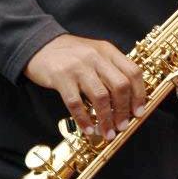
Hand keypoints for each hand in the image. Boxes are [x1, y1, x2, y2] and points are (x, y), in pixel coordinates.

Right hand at [23, 34, 145, 139]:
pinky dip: (84, 120)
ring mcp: (78, 66)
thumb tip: (127, 101)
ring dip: (106, 119)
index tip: (139, 112)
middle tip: (123, 126)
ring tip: (107, 133)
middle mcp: (95, 57)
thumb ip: (110, 70)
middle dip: (124, 110)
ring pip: (101, 97)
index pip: (133, 72)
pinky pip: (76, 103)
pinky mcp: (60, 77)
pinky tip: (88, 129)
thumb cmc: (70, 54)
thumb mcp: (94, 54)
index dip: (139, 94)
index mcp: (108, 51)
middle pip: (120, 85)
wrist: (38, 45)